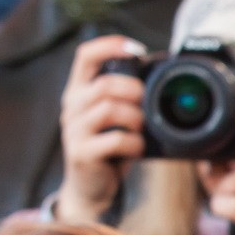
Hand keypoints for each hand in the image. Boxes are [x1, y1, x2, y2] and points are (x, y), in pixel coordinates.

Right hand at [57, 35, 148, 223]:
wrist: (90, 187)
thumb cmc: (110, 149)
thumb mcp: (115, 119)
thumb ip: (126, 99)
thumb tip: (161, 78)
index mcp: (80, 92)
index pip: (86, 56)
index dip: (110, 46)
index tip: (137, 50)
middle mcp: (72, 106)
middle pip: (104, 84)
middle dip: (134, 91)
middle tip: (147, 103)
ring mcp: (74, 130)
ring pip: (109, 109)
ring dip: (136, 118)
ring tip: (141, 129)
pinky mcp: (82, 153)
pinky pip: (114, 140)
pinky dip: (134, 143)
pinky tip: (137, 149)